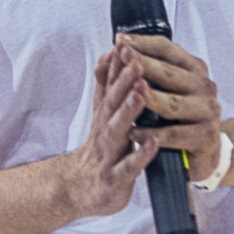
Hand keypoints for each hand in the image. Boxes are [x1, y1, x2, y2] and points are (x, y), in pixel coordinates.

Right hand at [55, 46, 160, 219]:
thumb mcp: (102, 117)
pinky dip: (140, 155)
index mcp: (105, 115)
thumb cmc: (100, 150)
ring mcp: (108, 154)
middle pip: (113, 102)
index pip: (110, 85)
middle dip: (124, 81)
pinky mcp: (114, 178)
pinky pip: (128, 166)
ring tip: (141, 93)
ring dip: (129, 111)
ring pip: (118, 130)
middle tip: (136, 61)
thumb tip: (106, 56)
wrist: (79, 189)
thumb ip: (106, 88)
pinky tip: (153, 142)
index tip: (126, 43)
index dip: (117, 64)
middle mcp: (104, 130)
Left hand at [119, 33, 222, 186]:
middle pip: (169, 73)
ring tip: (131, 93)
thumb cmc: (174, 118)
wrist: (198, 153)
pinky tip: (134, 133)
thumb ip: (131, 74)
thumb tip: (102, 61)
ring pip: (173, 104)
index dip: (143, 44)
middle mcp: (204, 86)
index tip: (120, 41)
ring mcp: (207, 111)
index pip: (166, 49)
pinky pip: (174, 134)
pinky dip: (152, 134)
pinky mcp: (206, 136)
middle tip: (123, 57)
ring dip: (150, 98)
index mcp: (193, 69)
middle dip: (143, 64)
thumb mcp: (155, 92)